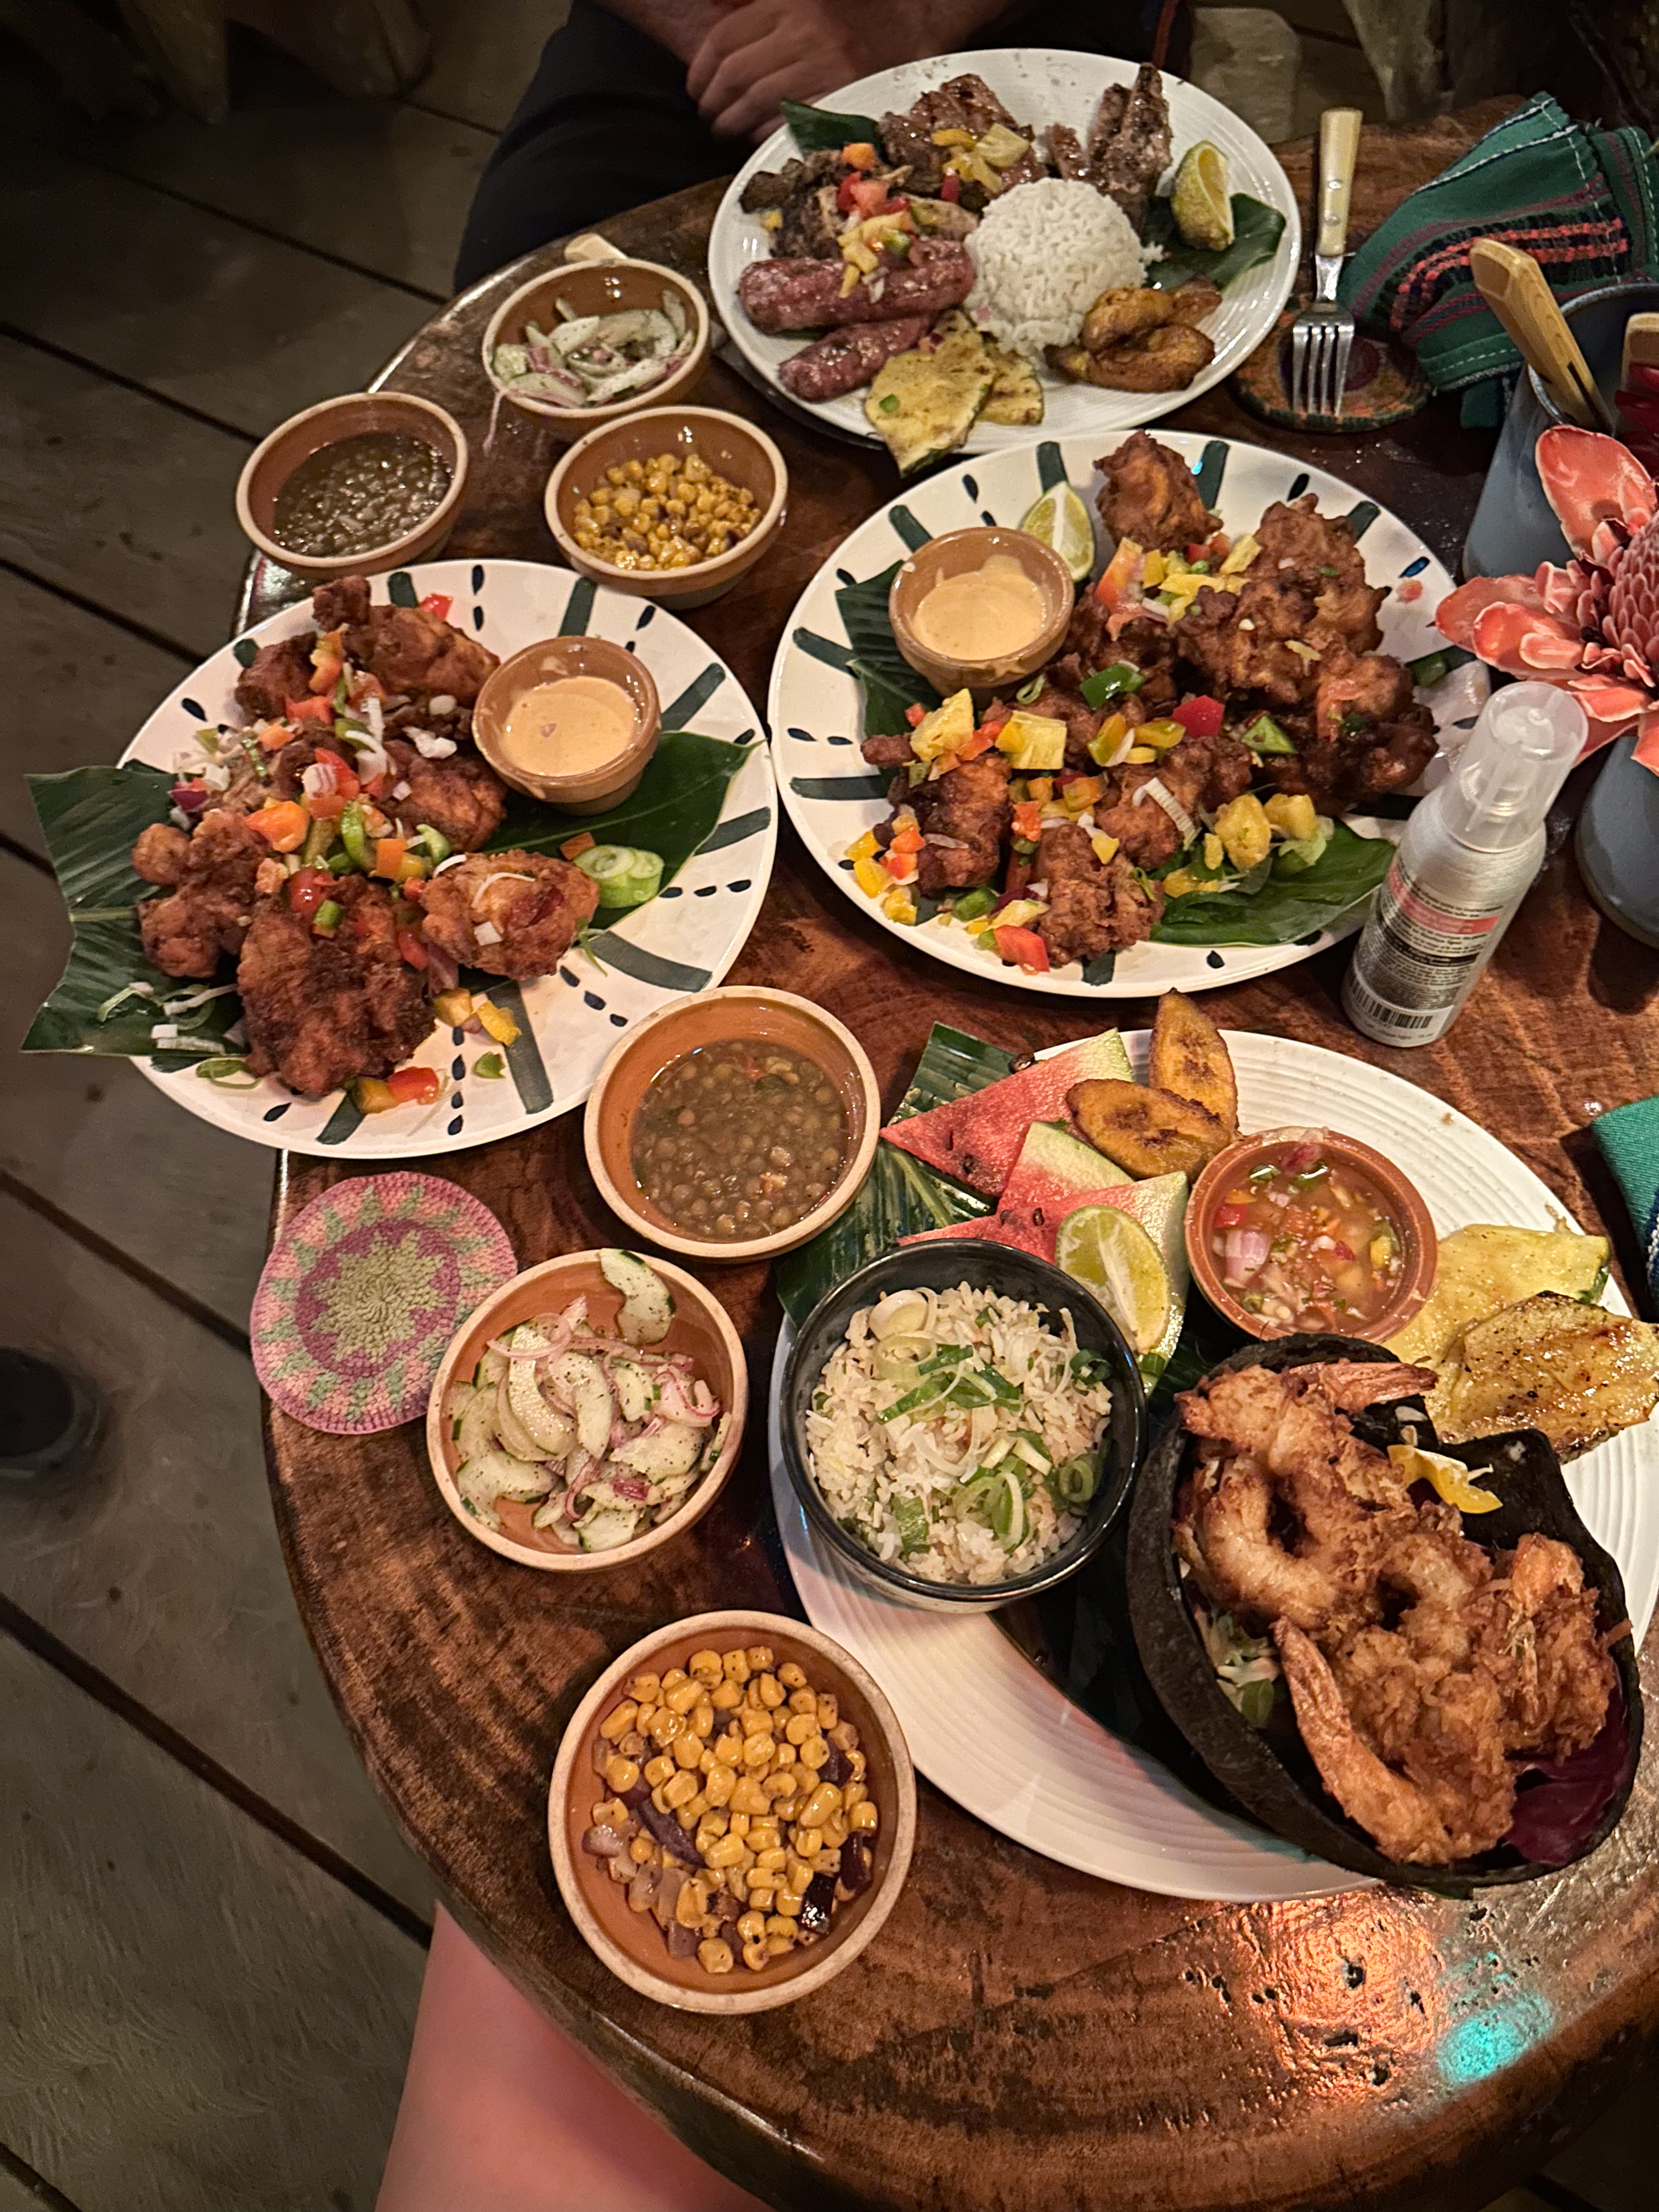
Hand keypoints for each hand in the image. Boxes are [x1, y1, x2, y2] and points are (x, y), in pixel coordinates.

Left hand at [686, 0, 882, 141]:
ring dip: (731, 125)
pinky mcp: (836, 103)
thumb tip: (712, 31)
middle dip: (712, 103)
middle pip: (734, 75)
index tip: (696, 88)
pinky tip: (756, 138)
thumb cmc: (836, 38)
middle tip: (710, 116)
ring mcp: (822, 69)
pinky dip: (761, 137)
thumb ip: (757, 19)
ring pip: (753, 103)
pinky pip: (782, 126)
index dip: (700, 71)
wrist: (897, 48)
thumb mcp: (797, 11)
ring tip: (727, 131)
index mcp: (789, 5)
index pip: (724, 39)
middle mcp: (804, 32)